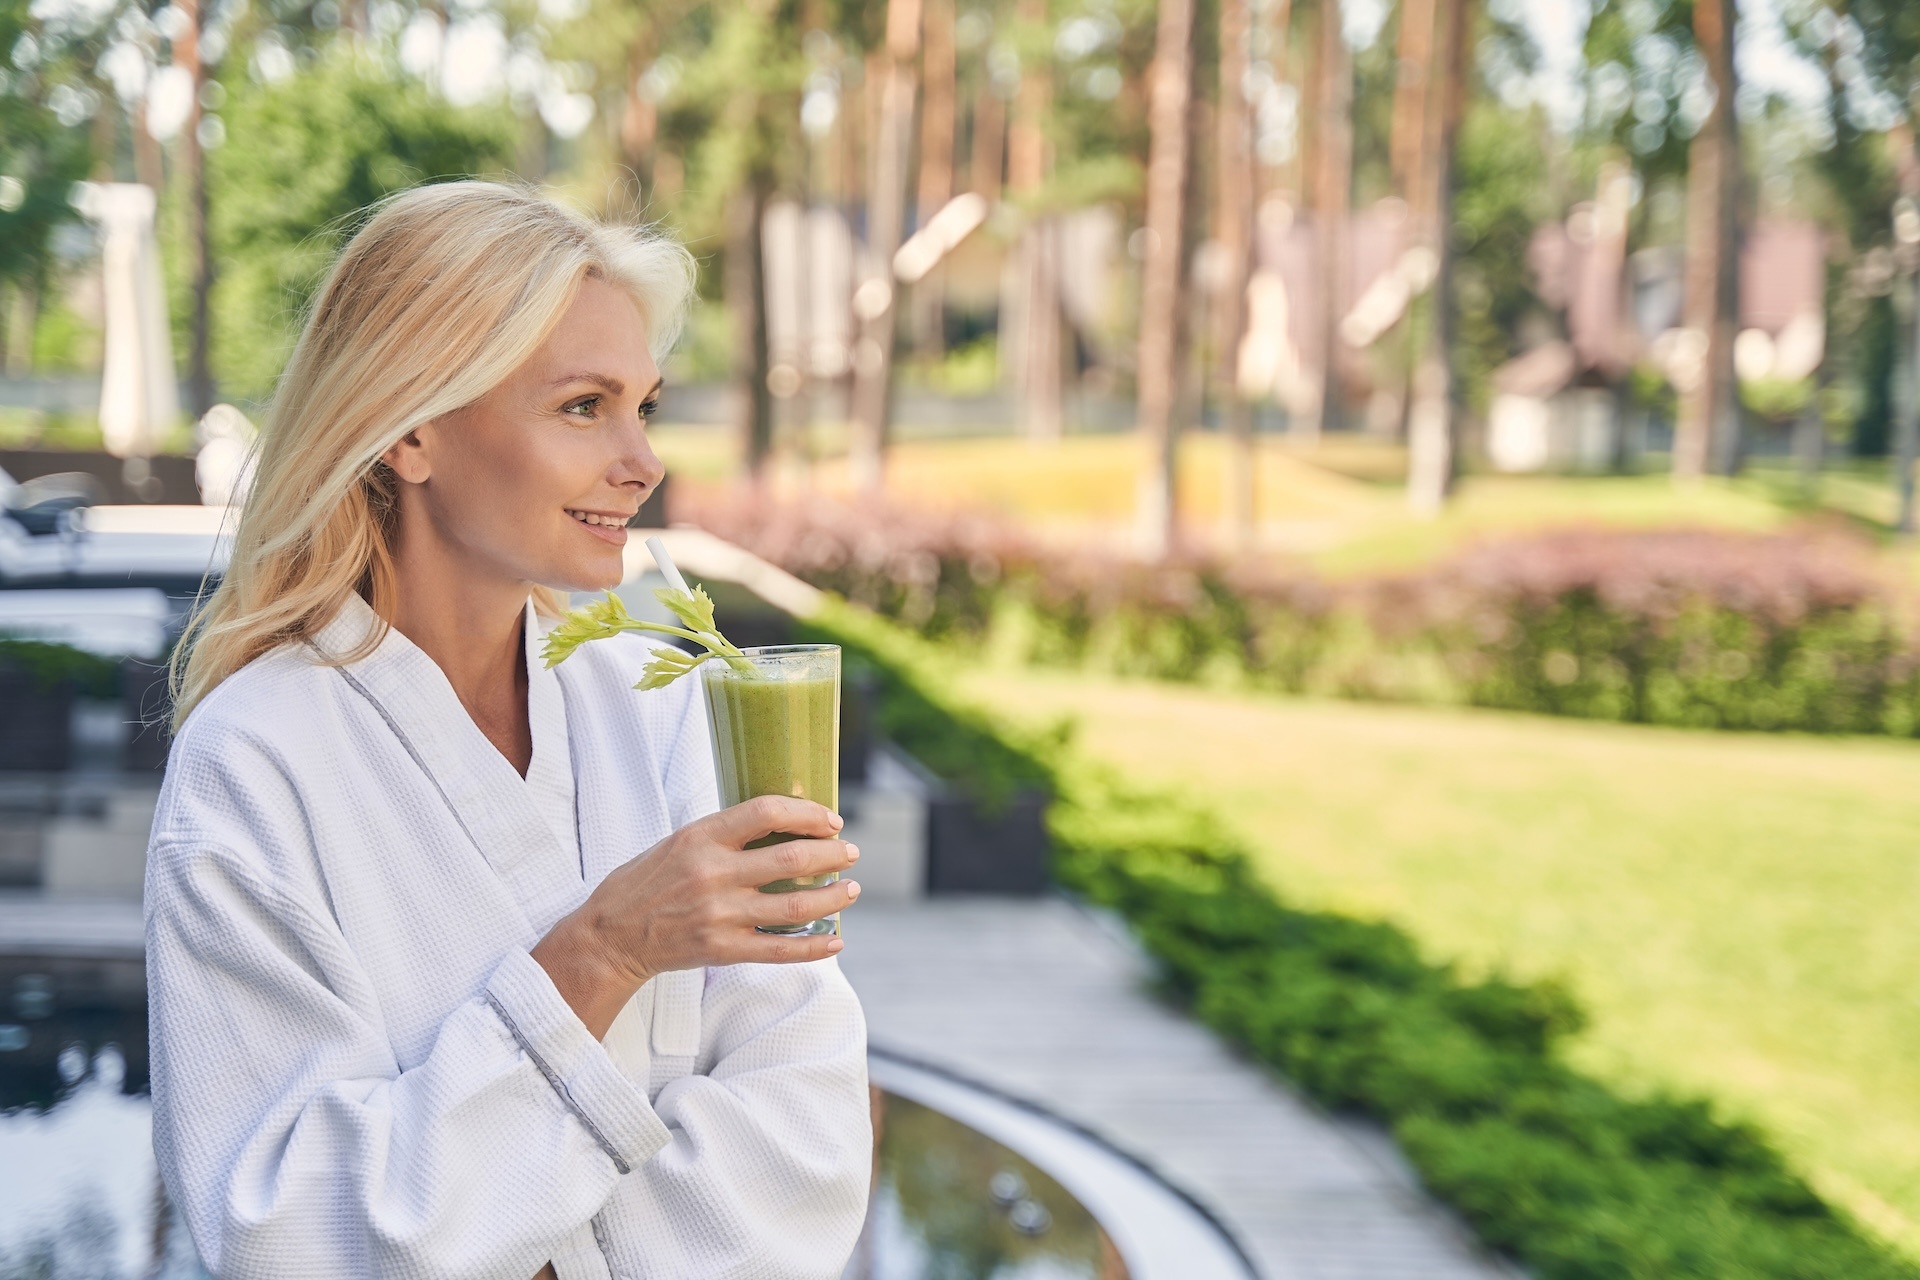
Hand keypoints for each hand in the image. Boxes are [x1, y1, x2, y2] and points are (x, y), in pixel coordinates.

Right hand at [532, 796, 860, 1037]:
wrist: (610, 936)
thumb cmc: (646, 882)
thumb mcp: (679, 842)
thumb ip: (726, 834)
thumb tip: (784, 824)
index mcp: (701, 838)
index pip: (767, 812)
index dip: (807, 813)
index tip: (829, 820)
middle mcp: (713, 873)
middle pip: (791, 858)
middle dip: (831, 854)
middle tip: (850, 853)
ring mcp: (719, 915)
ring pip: (795, 906)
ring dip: (833, 897)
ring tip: (851, 890)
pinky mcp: (721, 950)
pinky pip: (780, 950)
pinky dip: (814, 947)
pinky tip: (835, 939)